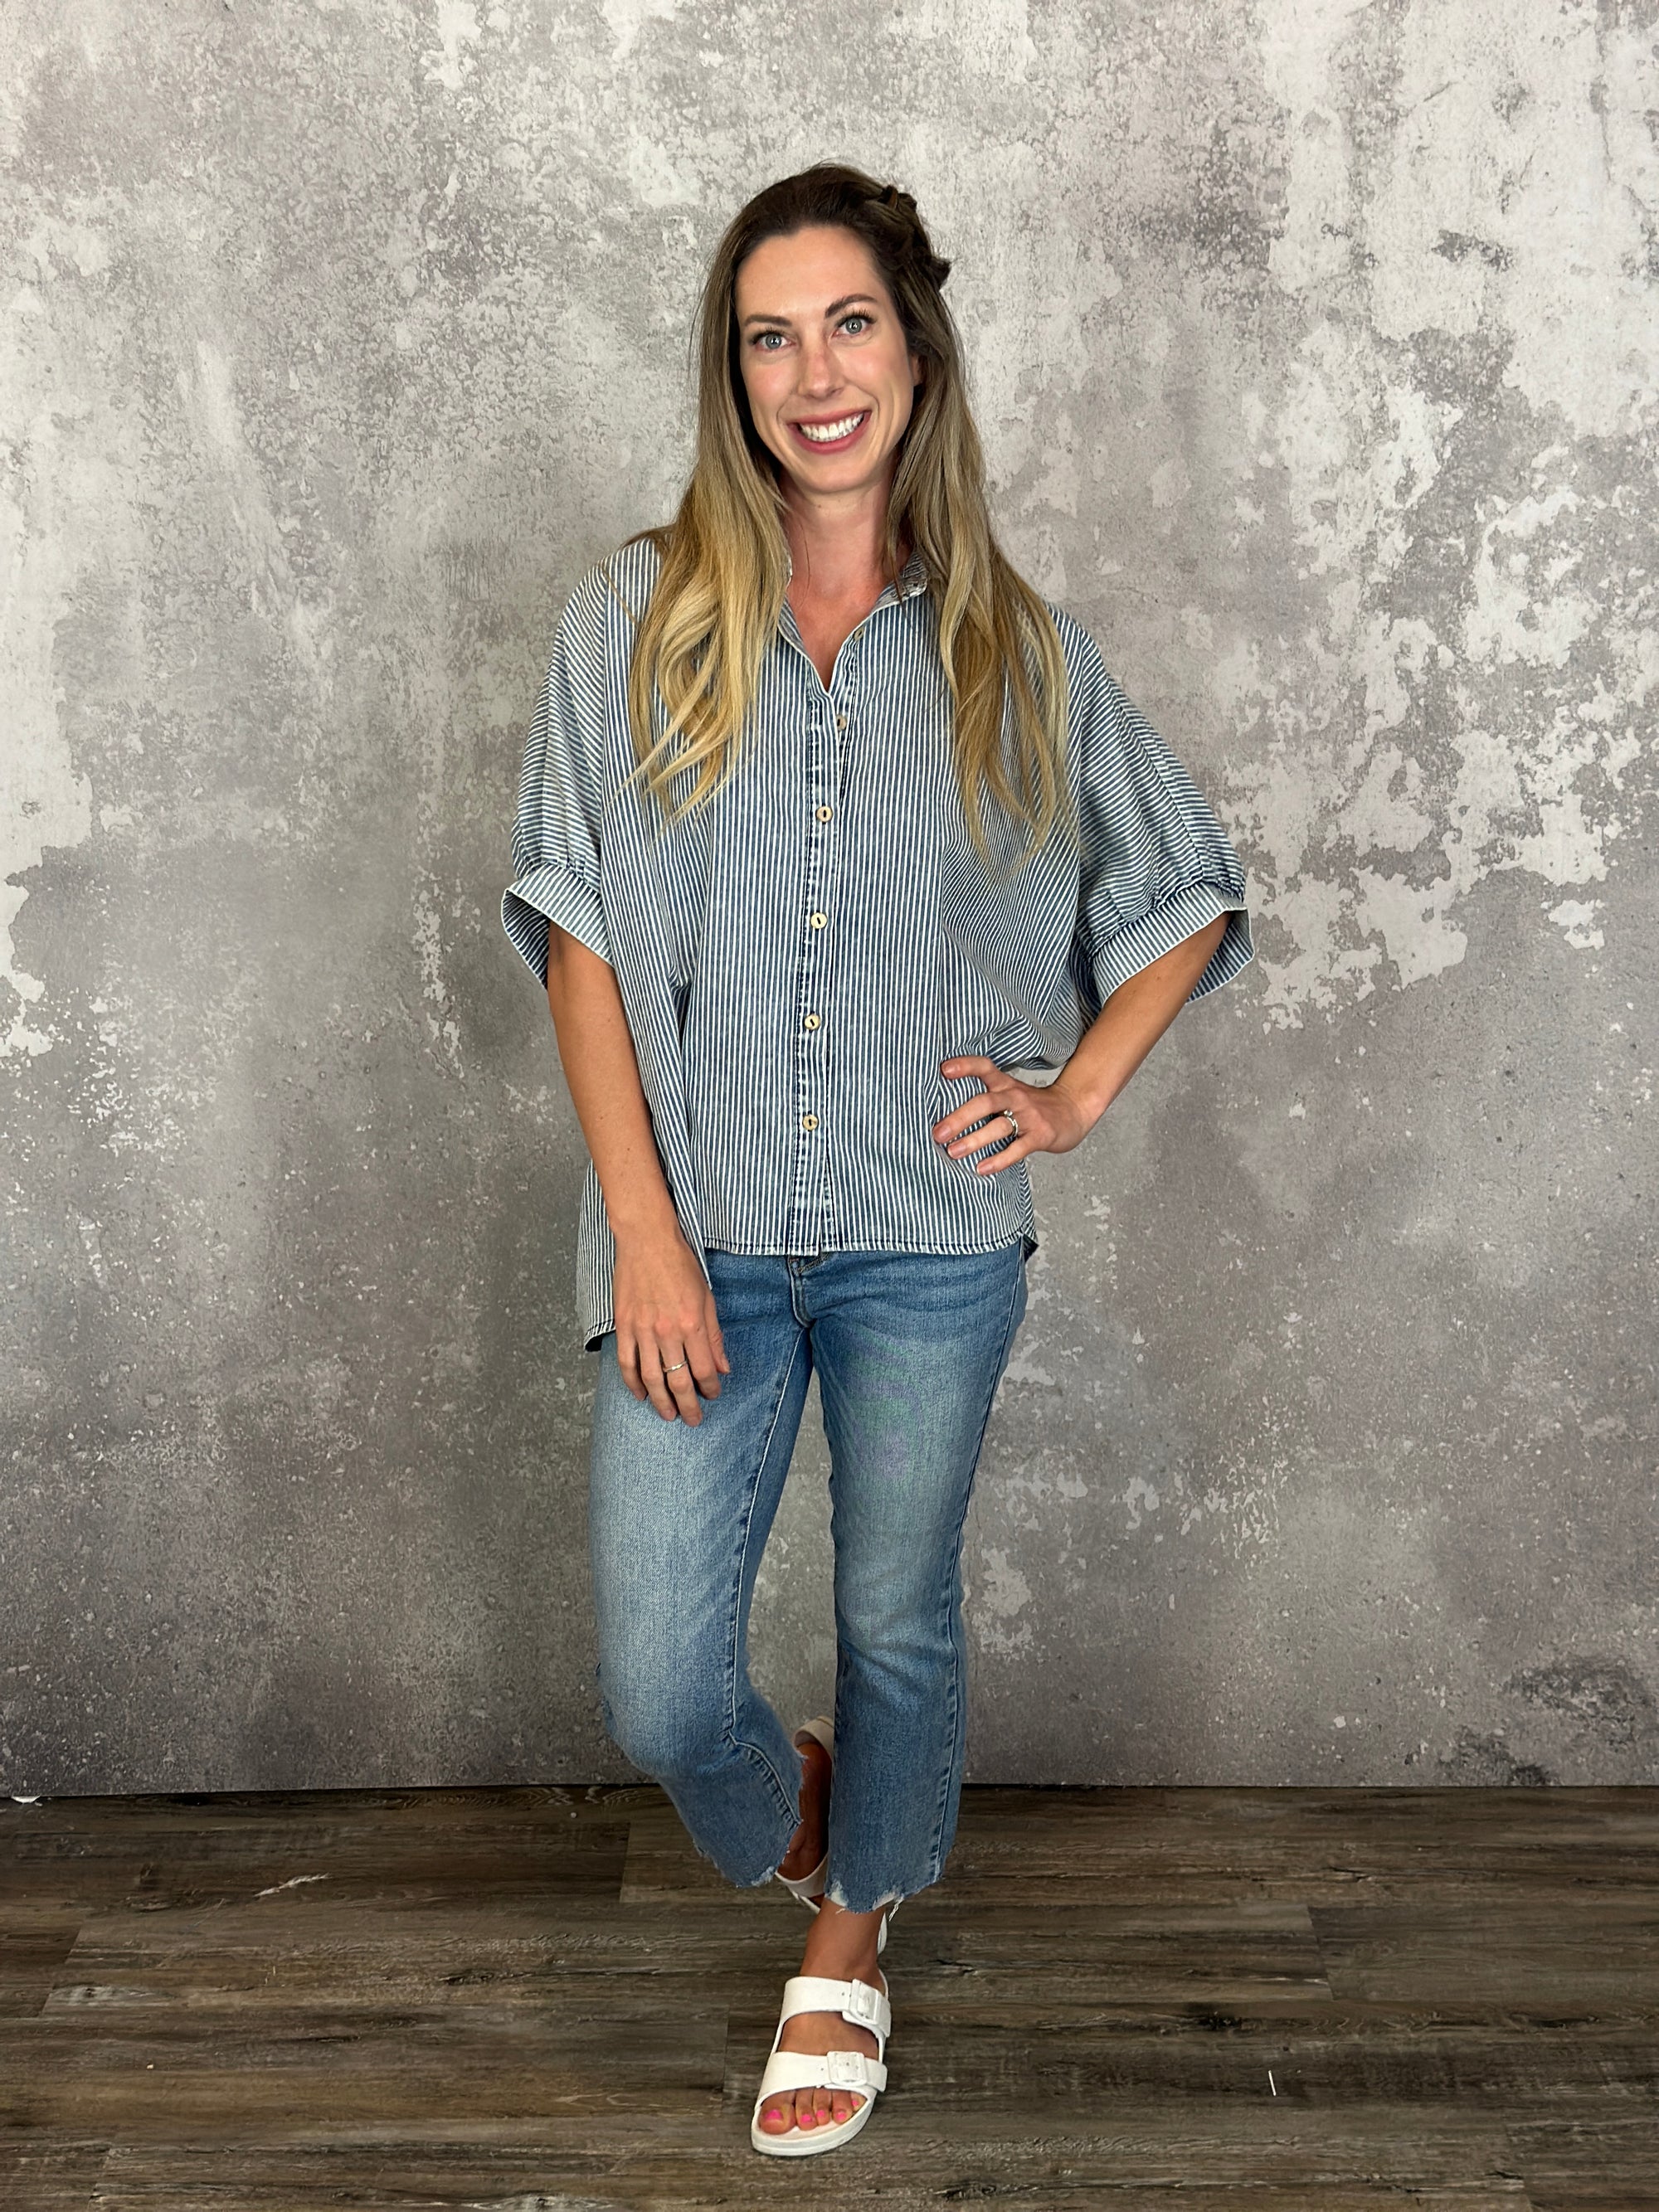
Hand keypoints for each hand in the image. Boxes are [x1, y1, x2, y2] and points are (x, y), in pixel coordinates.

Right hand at [612, 1228, 730, 1423]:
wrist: (646, 1240)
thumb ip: (714, 1336)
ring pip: (651, 1378)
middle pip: (678, 1381)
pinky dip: (633, 1383)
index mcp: (692, 1324)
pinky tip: (641, 1395)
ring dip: (661, 1401)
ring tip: (668, 1415)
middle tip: (693, 1420)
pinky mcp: (624, 1325)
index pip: (703, 1370)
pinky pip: (627, 1363)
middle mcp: (667, 1331)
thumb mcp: (707, 1298)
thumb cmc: (680, 1265)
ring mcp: (642, 1330)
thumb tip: (722, 1367)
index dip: (710, 1388)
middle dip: (688, 1406)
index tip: (713, 1395)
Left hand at [933, 1056, 1094, 1171]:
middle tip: (937, 1133)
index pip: (984, 1068)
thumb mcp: (1011, 1093)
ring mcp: (1029, 1116)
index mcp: (1005, 1084)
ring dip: (974, 1140)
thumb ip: (985, 1098)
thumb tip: (944, 1114)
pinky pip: (1017, 1149)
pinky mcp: (1040, 1136)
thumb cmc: (1034, 1105)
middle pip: (985, 1102)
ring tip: (953, 1152)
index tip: (944, 1070)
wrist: (1074, 1110)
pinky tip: (982, 1168)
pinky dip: (999, 1159)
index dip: (965, 1066)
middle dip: (959, 1117)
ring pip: (999, 1126)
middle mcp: (1015, 1097)